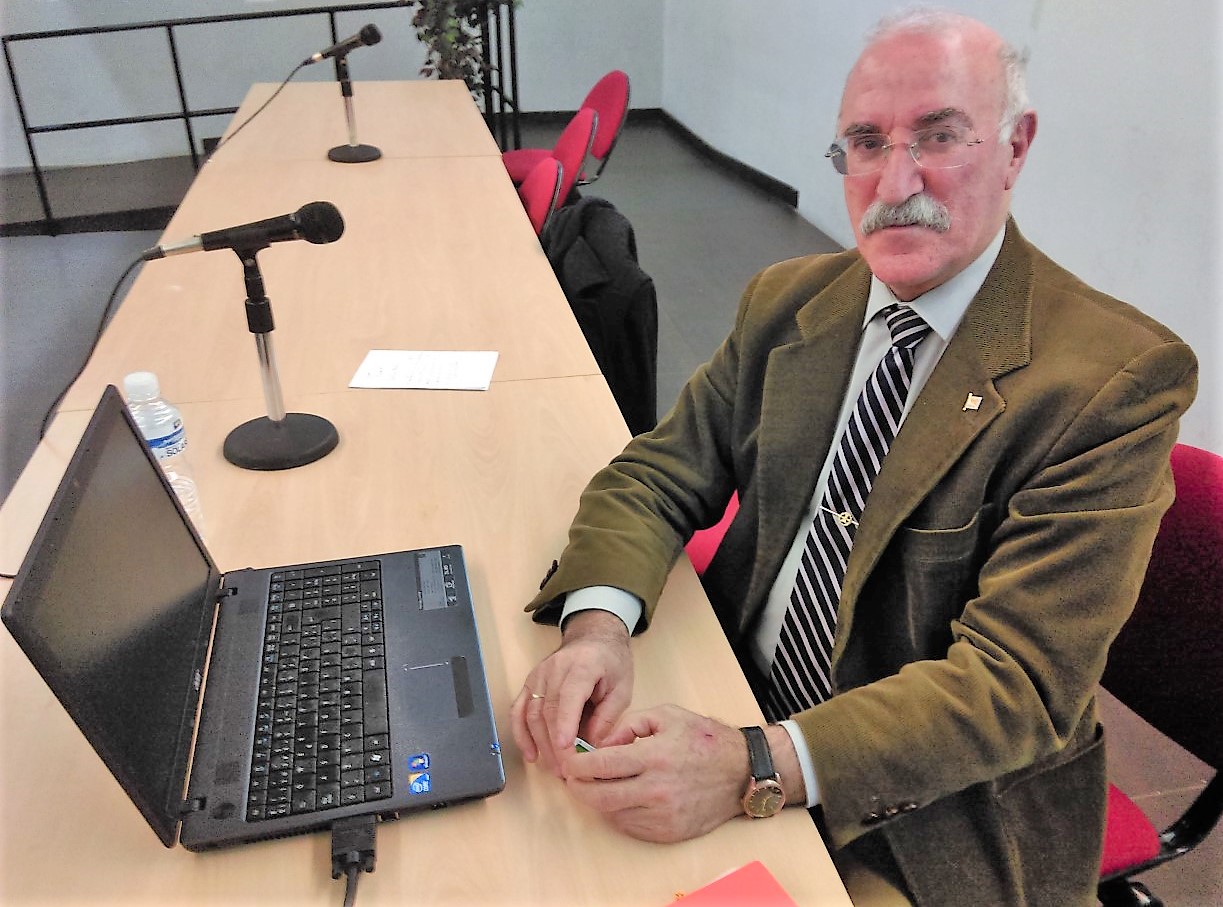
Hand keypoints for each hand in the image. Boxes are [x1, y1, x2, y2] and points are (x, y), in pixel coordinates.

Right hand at [510, 609, 633, 774]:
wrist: (593, 638)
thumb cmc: (611, 663)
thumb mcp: (622, 689)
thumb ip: (607, 717)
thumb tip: (591, 746)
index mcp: (583, 665)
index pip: (569, 696)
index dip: (565, 723)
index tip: (565, 749)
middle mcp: (555, 668)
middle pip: (548, 710)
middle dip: (555, 744)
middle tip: (567, 771)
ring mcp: (538, 675)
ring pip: (532, 714)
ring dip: (541, 744)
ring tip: (555, 768)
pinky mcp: (529, 683)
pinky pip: (519, 710)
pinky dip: (521, 734)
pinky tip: (531, 754)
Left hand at [559, 704, 747, 842]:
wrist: (741, 772)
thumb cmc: (704, 739)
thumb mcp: (666, 715)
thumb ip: (630, 725)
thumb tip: (602, 744)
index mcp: (654, 756)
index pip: (600, 766)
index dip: (577, 765)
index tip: (568, 762)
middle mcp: (656, 789)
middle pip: (599, 797)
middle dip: (578, 788)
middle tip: (573, 779)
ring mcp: (662, 815)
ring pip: (613, 813)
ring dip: (600, 800)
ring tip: (599, 785)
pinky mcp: (668, 832)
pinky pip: (631, 826)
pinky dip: (621, 812)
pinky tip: (624, 797)